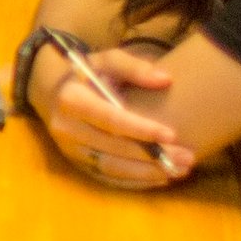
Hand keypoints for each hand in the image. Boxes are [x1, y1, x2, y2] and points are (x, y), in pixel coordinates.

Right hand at [42, 42, 196, 187]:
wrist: (52, 93)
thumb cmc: (86, 74)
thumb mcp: (105, 61)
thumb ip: (134, 67)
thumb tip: (165, 79)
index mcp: (71, 100)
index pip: (110, 119)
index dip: (141, 129)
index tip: (172, 134)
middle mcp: (66, 129)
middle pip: (113, 147)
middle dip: (152, 155)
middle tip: (187, 158)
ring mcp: (70, 150)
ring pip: (112, 167)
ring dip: (147, 172)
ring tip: (180, 171)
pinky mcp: (77, 163)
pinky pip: (108, 177)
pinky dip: (135, 180)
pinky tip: (160, 177)